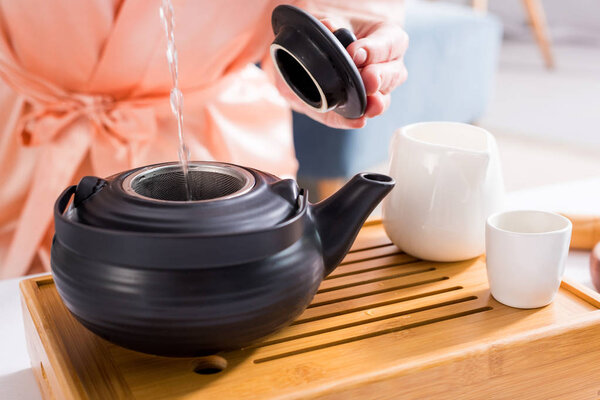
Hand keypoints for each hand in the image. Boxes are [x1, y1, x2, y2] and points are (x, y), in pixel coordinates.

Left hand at [274, 16, 408, 128]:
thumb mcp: (330, 21)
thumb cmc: (326, 32)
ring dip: (375, 102)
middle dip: (381, 77)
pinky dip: (352, 120)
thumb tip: (330, 28)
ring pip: (382, 99)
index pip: (392, 43)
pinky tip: (358, 121)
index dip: (377, 49)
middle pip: (394, 74)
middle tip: (368, 78)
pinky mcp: (350, 109)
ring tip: (370, 103)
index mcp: (385, 38)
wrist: (305, 55)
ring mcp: (372, 92)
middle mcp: (385, 66)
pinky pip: (354, 117)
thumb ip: (329, 24)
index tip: (357, 53)